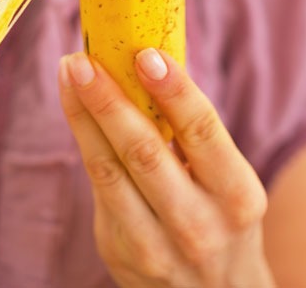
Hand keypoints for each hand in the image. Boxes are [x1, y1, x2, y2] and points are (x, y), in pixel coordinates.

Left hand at [58, 49, 273, 287]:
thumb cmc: (220, 218)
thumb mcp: (227, 183)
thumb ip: (193, 136)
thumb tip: (147, 61)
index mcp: (237, 195)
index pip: (203, 133)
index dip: (174, 91)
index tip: (146, 54)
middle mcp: (199, 225)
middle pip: (144, 152)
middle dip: (108, 100)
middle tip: (82, 59)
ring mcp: (156, 245)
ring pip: (109, 169)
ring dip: (83, 115)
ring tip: (68, 73)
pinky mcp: (120, 252)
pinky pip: (98, 188)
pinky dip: (84, 141)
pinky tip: (75, 108)